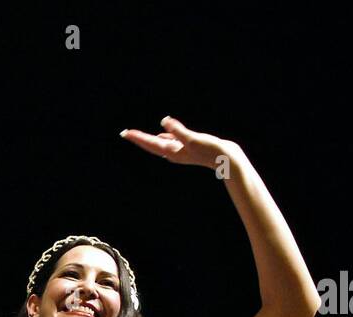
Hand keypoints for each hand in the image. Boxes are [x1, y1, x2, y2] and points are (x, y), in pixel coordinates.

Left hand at [121, 116, 241, 169]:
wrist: (226, 159)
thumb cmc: (210, 150)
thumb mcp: (192, 138)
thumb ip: (177, 130)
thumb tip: (164, 121)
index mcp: (172, 151)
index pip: (151, 142)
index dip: (138, 137)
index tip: (125, 133)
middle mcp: (174, 153)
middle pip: (152, 144)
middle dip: (139, 138)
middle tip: (125, 133)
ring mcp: (181, 151)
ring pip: (160, 143)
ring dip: (149, 138)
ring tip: (138, 135)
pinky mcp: (188, 147)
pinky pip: (172, 141)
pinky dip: (165, 136)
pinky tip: (162, 133)